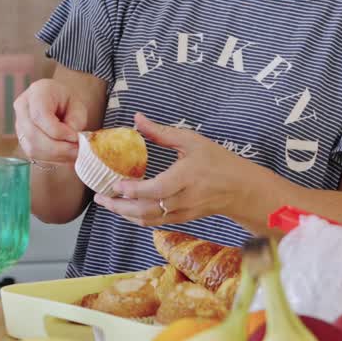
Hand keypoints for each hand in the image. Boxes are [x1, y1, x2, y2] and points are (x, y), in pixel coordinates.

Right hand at [13, 78, 87, 165]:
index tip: (75, 137)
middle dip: (58, 148)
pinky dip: (52, 159)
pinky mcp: (22, 139)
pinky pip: (34, 155)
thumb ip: (75, 122)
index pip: (40, 116)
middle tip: (77, 151)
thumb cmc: (68, 102)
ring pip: (32, 148)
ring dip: (56, 156)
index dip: (58, 131)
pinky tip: (65, 156)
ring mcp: (19, 124)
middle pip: (33, 135)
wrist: (57, 101)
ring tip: (74, 154)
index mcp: (37, 92)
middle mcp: (22, 107)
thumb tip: (70, 140)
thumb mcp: (78, 107)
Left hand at [94, 112, 267, 225]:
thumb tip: (137, 118)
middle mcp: (185, 198)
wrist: (241, 189)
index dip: (135, 190)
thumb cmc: (217, 160)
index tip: (115, 184)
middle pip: (148, 209)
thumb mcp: (192, 140)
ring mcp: (183, 212)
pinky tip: (125, 209)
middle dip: (121, 206)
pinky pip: (156, 223)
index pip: (159, 188)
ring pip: (149, 220)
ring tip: (107, 203)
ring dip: (125, 214)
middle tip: (100, 197)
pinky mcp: (183, 219)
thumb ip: (162, 132)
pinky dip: (137, 218)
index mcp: (188, 176)